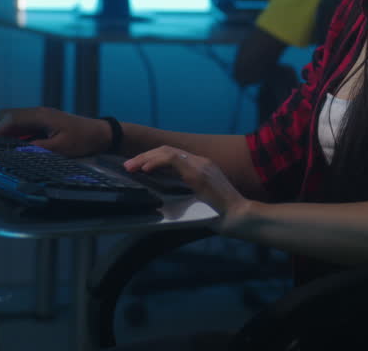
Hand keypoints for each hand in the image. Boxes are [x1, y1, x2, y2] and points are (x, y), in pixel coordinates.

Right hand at [0, 107, 108, 157]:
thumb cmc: (84, 139)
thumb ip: (38, 149)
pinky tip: (4, 142)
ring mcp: (39, 116)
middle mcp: (37, 112)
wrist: (100, 133)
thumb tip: (17, 151)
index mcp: (40, 115)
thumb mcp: (61, 148)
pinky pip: (20, 123)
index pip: (10, 118)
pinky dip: (8, 130)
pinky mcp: (42, 121)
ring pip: (11, 117)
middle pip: (6, 114)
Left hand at [124, 146, 251, 232]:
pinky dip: (156, 162)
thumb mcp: (199, 201)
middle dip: (145, 156)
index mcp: (202, 167)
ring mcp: (201, 165)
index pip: (173, 156)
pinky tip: (145, 168)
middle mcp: (201, 161)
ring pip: (168, 151)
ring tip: (131, 166)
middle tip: (128, 165)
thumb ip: (185, 194)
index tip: (137, 168)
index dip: (153, 159)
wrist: (239, 217)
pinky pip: (173, 160)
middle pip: (167, 150)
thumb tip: (166, 200)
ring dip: (146, 158)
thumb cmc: (221, 215)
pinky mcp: (199, 173)